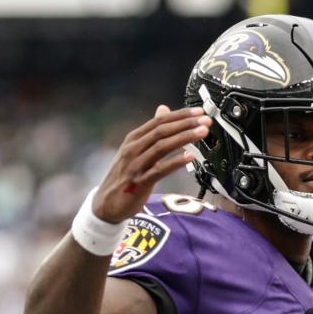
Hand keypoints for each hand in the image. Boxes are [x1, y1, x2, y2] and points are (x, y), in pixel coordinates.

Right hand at [92, 105, 210, 222]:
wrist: (107, 204)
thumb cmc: (125, 176)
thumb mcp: (136, 150)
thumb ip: (152, 131)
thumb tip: (163, 109)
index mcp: (134, 139)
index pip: (159, 121)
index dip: (180, 115)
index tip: (199, 111)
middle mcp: (133, 148)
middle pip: (162, 131)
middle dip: (185, 124)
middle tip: (206, 120)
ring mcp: (135, 165)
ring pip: (162, 146)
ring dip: (184, 138)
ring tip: (202, 133)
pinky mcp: (139, 182)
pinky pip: (160, 170)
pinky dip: (176, 162)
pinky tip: (190, 157)